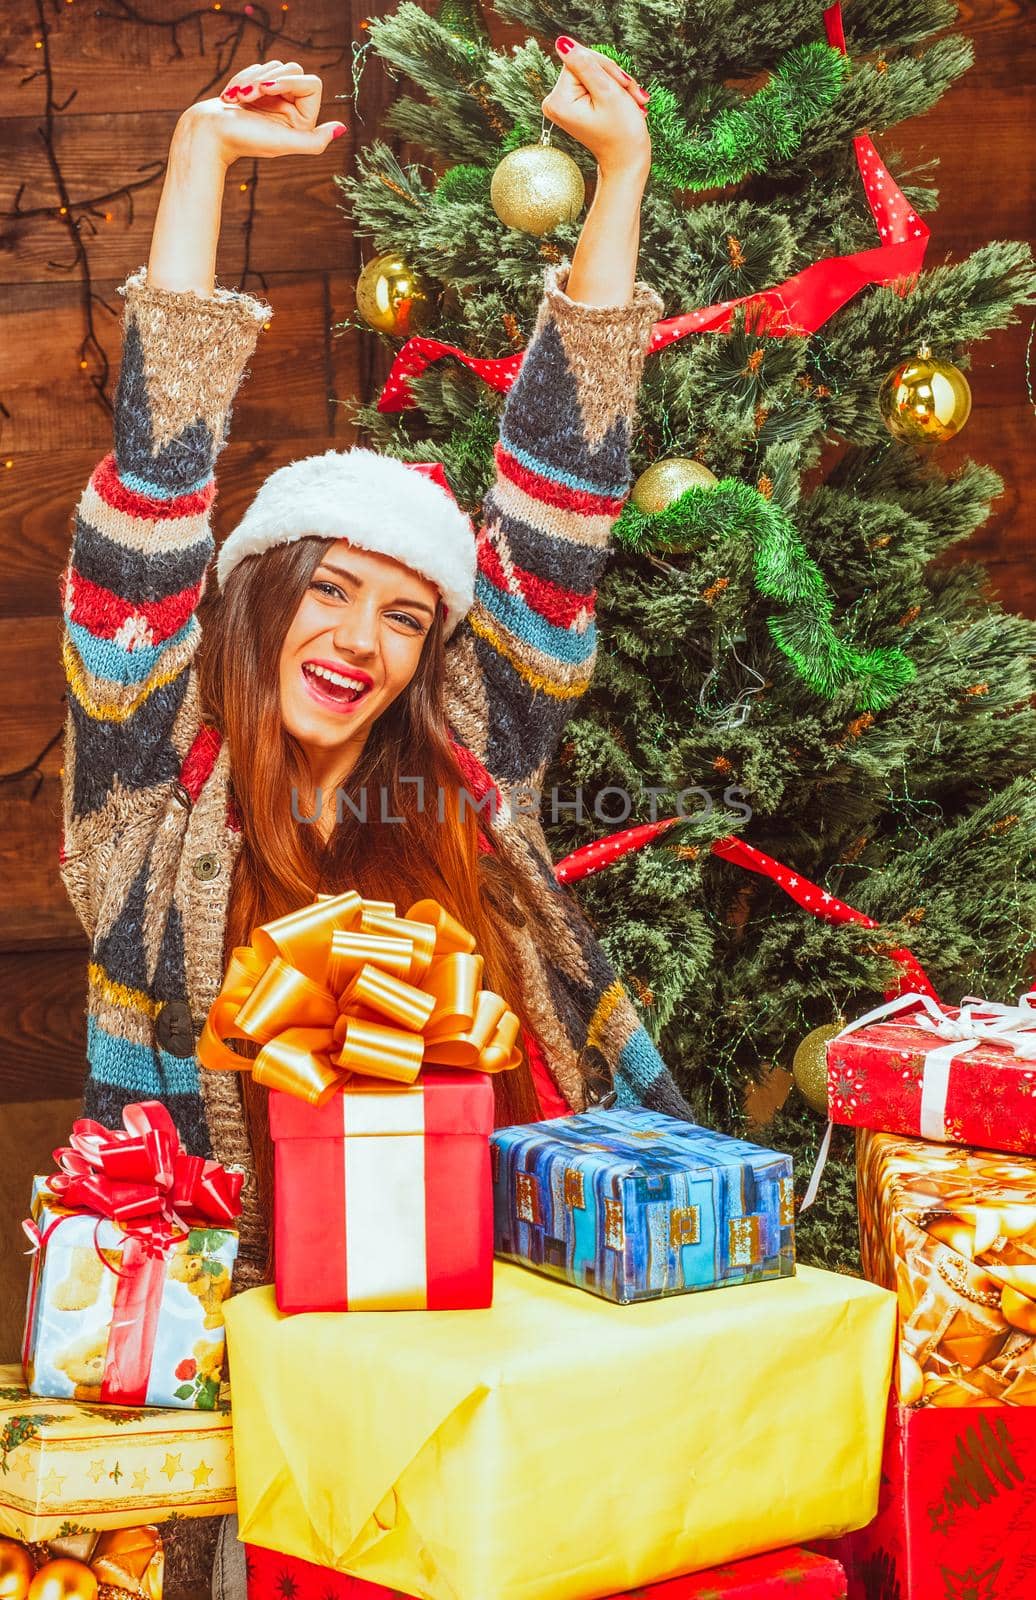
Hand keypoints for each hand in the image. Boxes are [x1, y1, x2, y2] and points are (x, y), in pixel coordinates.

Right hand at [174, 58, 345, 168]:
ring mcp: (274, 99)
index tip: (266, 90)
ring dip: (253, 78)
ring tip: (239, 99)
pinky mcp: (257, 91)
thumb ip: (314, 141)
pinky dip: (243, 79)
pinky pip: (259, 68)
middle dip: (268, 78)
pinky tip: (232, 98)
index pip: (311, 83)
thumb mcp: (283, 143)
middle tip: (248, 95)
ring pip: (275, 66)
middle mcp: (292, 110)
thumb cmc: (244, 139)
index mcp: (302, 122)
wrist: (209, 133)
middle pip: (294, 69)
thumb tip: (342, 129)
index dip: (289, 81)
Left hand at [542, 38, 650, 182]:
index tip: (623, 86)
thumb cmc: (622, 132)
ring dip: (617, 84)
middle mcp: (554, 101)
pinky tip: (625, 102)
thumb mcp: (607, 92)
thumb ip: (586, 65)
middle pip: (585, 64)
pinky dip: (611, 90)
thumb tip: (562, 43)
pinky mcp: (572, 104)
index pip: (580, 58)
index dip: (607, 67)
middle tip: (632, 95)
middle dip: (613, 76)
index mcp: (558, 100)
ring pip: (592, 72)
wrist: (626, 160)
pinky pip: (592, 83)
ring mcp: (562, 103)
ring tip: (632, 101)